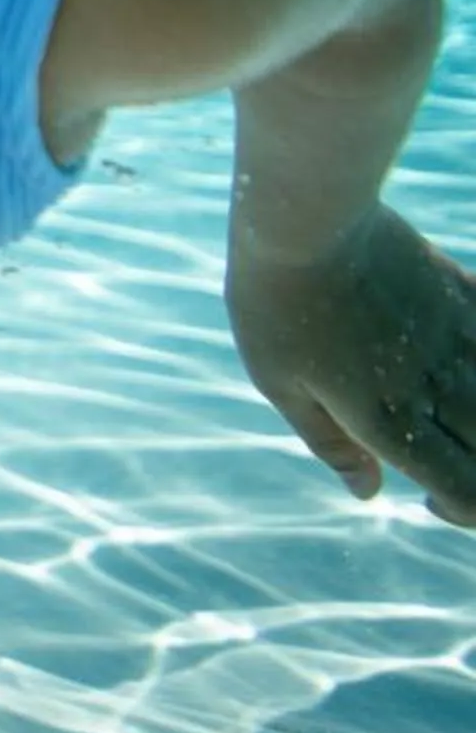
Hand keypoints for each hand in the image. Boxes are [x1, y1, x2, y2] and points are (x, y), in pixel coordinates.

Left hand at [229, 206, 475, 523]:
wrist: (307, 220)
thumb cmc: (276, 304)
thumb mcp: (280, 383)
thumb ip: (330, 442)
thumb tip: (369, 493)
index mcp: (389, 417)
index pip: (466, 491)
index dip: (463, 512)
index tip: (432, 499)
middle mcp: (438, 387)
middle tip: (448, 462)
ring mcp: (461, 341)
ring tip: (457, 420)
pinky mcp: (467, 297)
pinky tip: (461, 357)